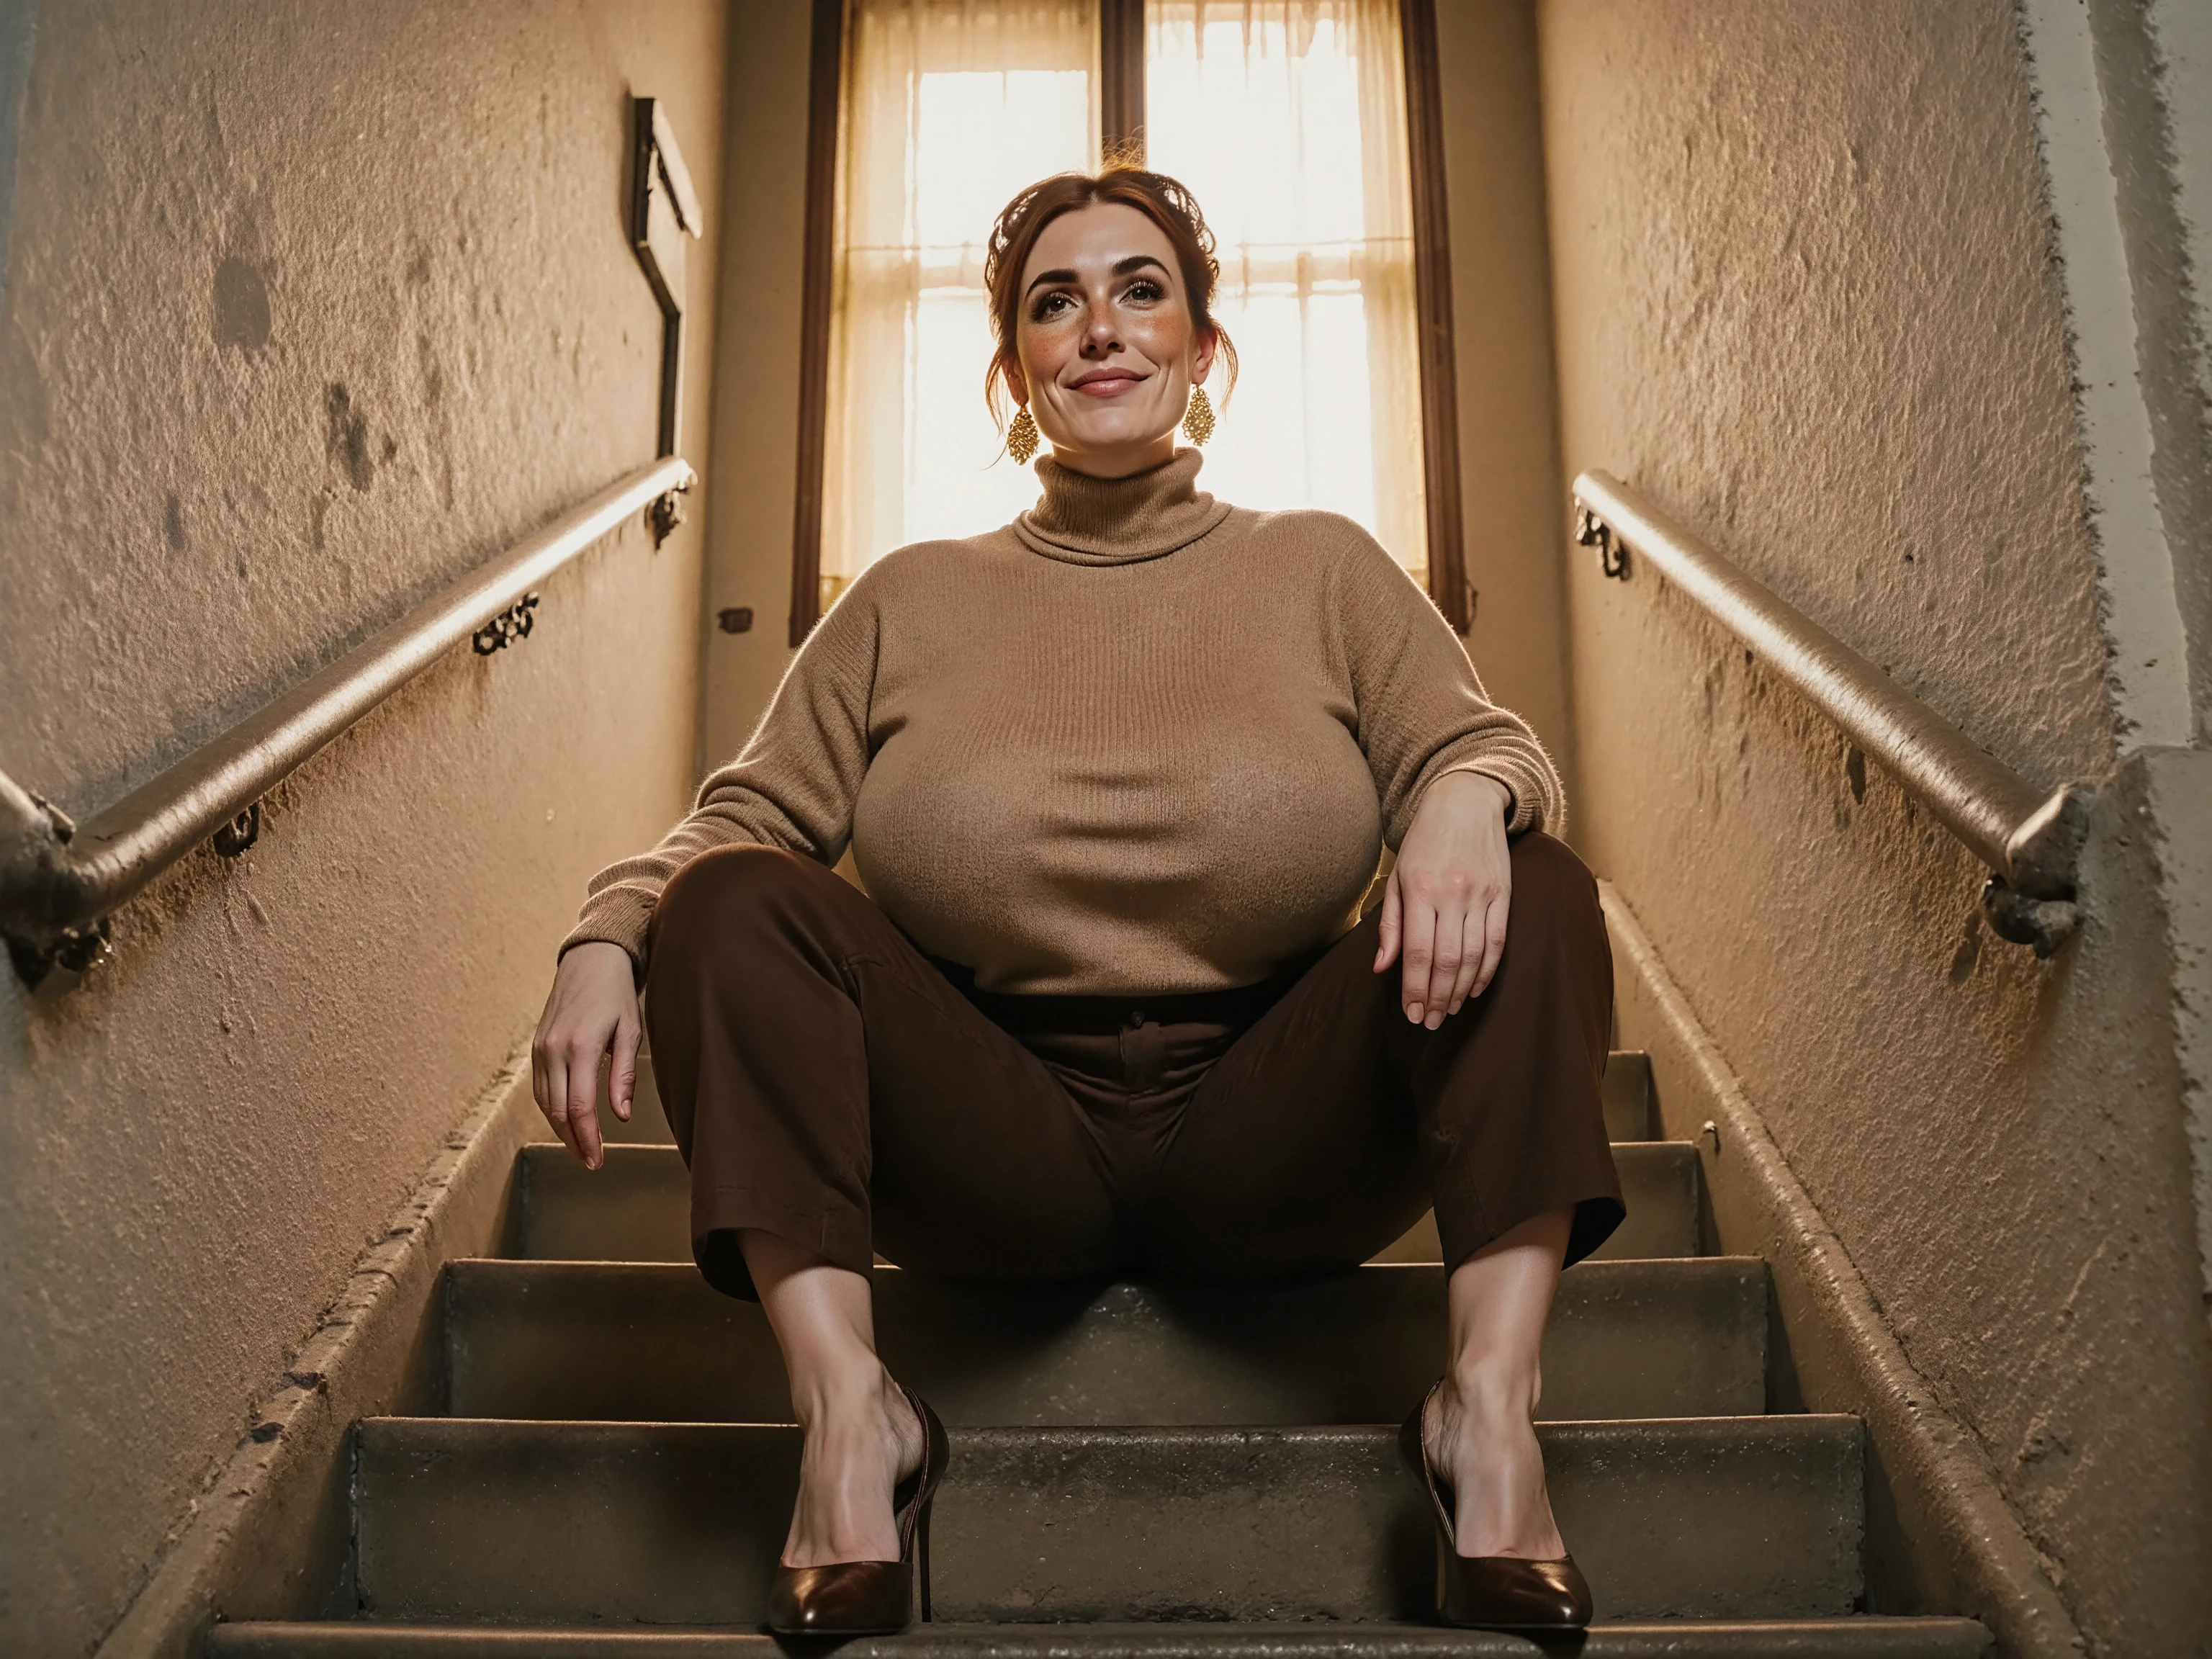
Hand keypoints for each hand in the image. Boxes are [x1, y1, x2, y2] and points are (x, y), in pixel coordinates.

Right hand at [531, 940, 640, 1167]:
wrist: (590, 962)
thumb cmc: (617, 995)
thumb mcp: (631, 1031)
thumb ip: (624, 1075)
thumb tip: (621, 1116)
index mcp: (581, 1046)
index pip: (579, 1106)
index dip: (587, 1137)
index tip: (597, 1159)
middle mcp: (554, 1049)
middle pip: (557, 1110)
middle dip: (573, 1140)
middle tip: (591, 1162)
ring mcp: (540, 1048)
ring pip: (544, 1102)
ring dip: (559, 1129)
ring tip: (580, 1148)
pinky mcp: (536, 1047)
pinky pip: (539, 1087)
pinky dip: (550, 1109)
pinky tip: (566, 1121)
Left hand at [1374, 771, 1511, 1027]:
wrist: (1466, 802)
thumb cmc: (1423, 842)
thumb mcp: (1397, 877)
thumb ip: (1390, 925)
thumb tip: (1382, 968)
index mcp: (1421, 889)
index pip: (1416, 952)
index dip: (1414, 989)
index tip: (1410, 1014)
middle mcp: (1453, 893)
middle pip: (1446, 960)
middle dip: (1436, 997)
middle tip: (1427, 1022)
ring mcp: (1482, 894)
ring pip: (1473, 956)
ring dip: (1459, 990)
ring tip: (1447, 1011)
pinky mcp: (1504, 894)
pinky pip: (1497, 942)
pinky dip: (1486, 971)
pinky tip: (1473, 989)